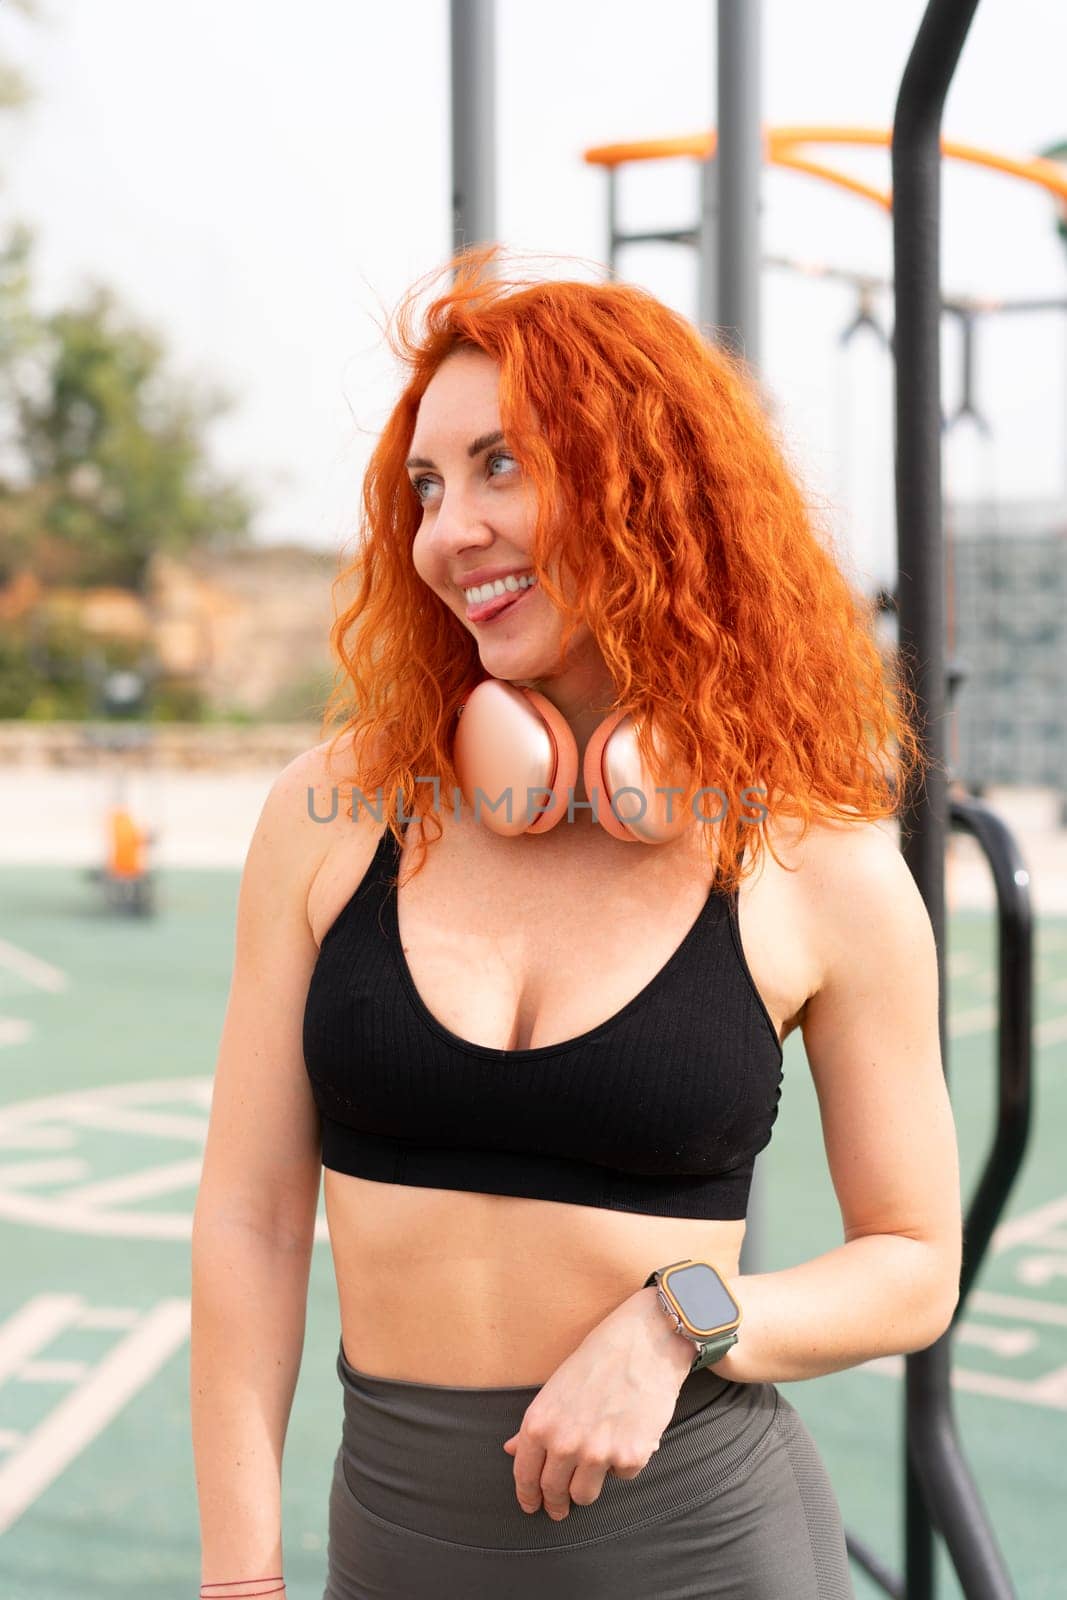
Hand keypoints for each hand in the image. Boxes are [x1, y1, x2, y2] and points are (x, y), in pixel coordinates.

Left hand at [501, 1285, 694, 1519]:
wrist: (645, 1342)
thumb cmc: (600, 1357)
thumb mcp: (557, 1386)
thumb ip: (537, 1425)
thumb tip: (512, 1449)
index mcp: (540, 1423)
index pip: (525, 1475)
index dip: (527, 1496)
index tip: (531, 1505)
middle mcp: (564, 1443)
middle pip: (553, 1492)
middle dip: (555, 1503)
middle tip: (560, 1508)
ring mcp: (598, 1453)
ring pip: (584, 1495)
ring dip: (588, 1485)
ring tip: (596, 1465)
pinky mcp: (631, 1458)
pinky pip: (622, 1476)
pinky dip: (624, 1462)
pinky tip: (628, 1434)